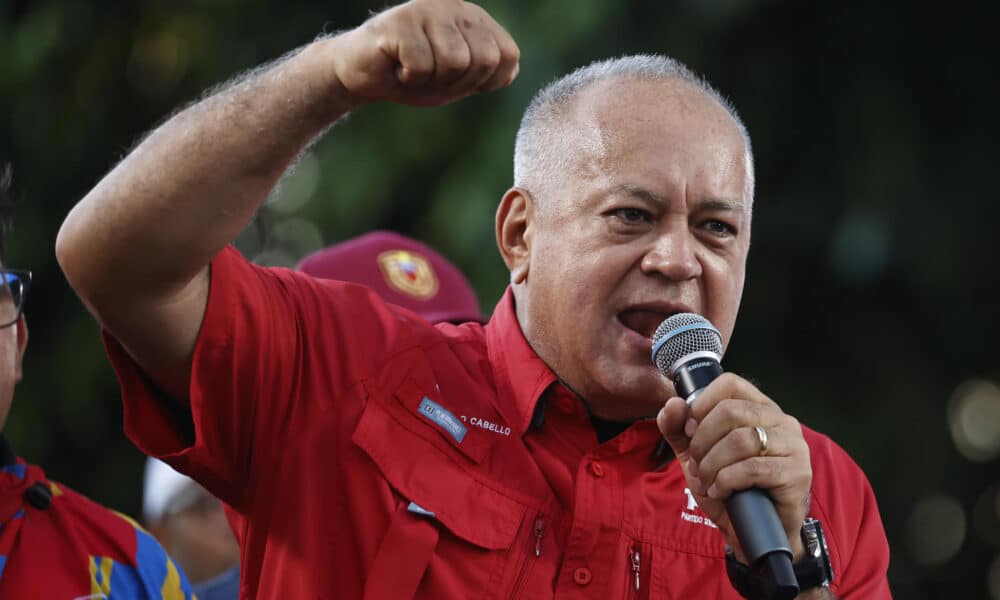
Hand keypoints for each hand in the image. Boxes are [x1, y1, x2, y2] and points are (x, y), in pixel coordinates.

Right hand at [327, 0, 519, 107]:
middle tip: (431, 75)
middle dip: (458, 82)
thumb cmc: (413, 76)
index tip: (457, 80)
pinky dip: (408, 78)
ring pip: (454, 62)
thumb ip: (489, 71)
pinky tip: (396, 66)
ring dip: (431, 79)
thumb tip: (512, 68)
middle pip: (484, 60)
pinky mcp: (401, 21)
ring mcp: (428, 10)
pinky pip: (421, 65)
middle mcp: (456, 6)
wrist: (363, 74)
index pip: (508, 56)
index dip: (484, 81)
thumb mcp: (459, 78)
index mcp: (476, 19)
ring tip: (413, 69)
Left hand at [656, 373, 811, 561]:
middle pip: (730, 412)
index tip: (690, 431)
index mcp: (759, 408)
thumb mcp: (695, 455)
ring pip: (740, 440)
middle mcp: (782, 421)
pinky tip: (721, 492)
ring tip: (708, 481)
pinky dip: (726, 482)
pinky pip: (751, 468)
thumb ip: (678, 429)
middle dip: (702, 442)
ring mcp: (794, 446)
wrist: (754, 531)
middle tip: (698, 465)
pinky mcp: (796, 473)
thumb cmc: (728, 487)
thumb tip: (673, 403)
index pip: (730, 384)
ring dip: (712, 465)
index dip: (702, 404)